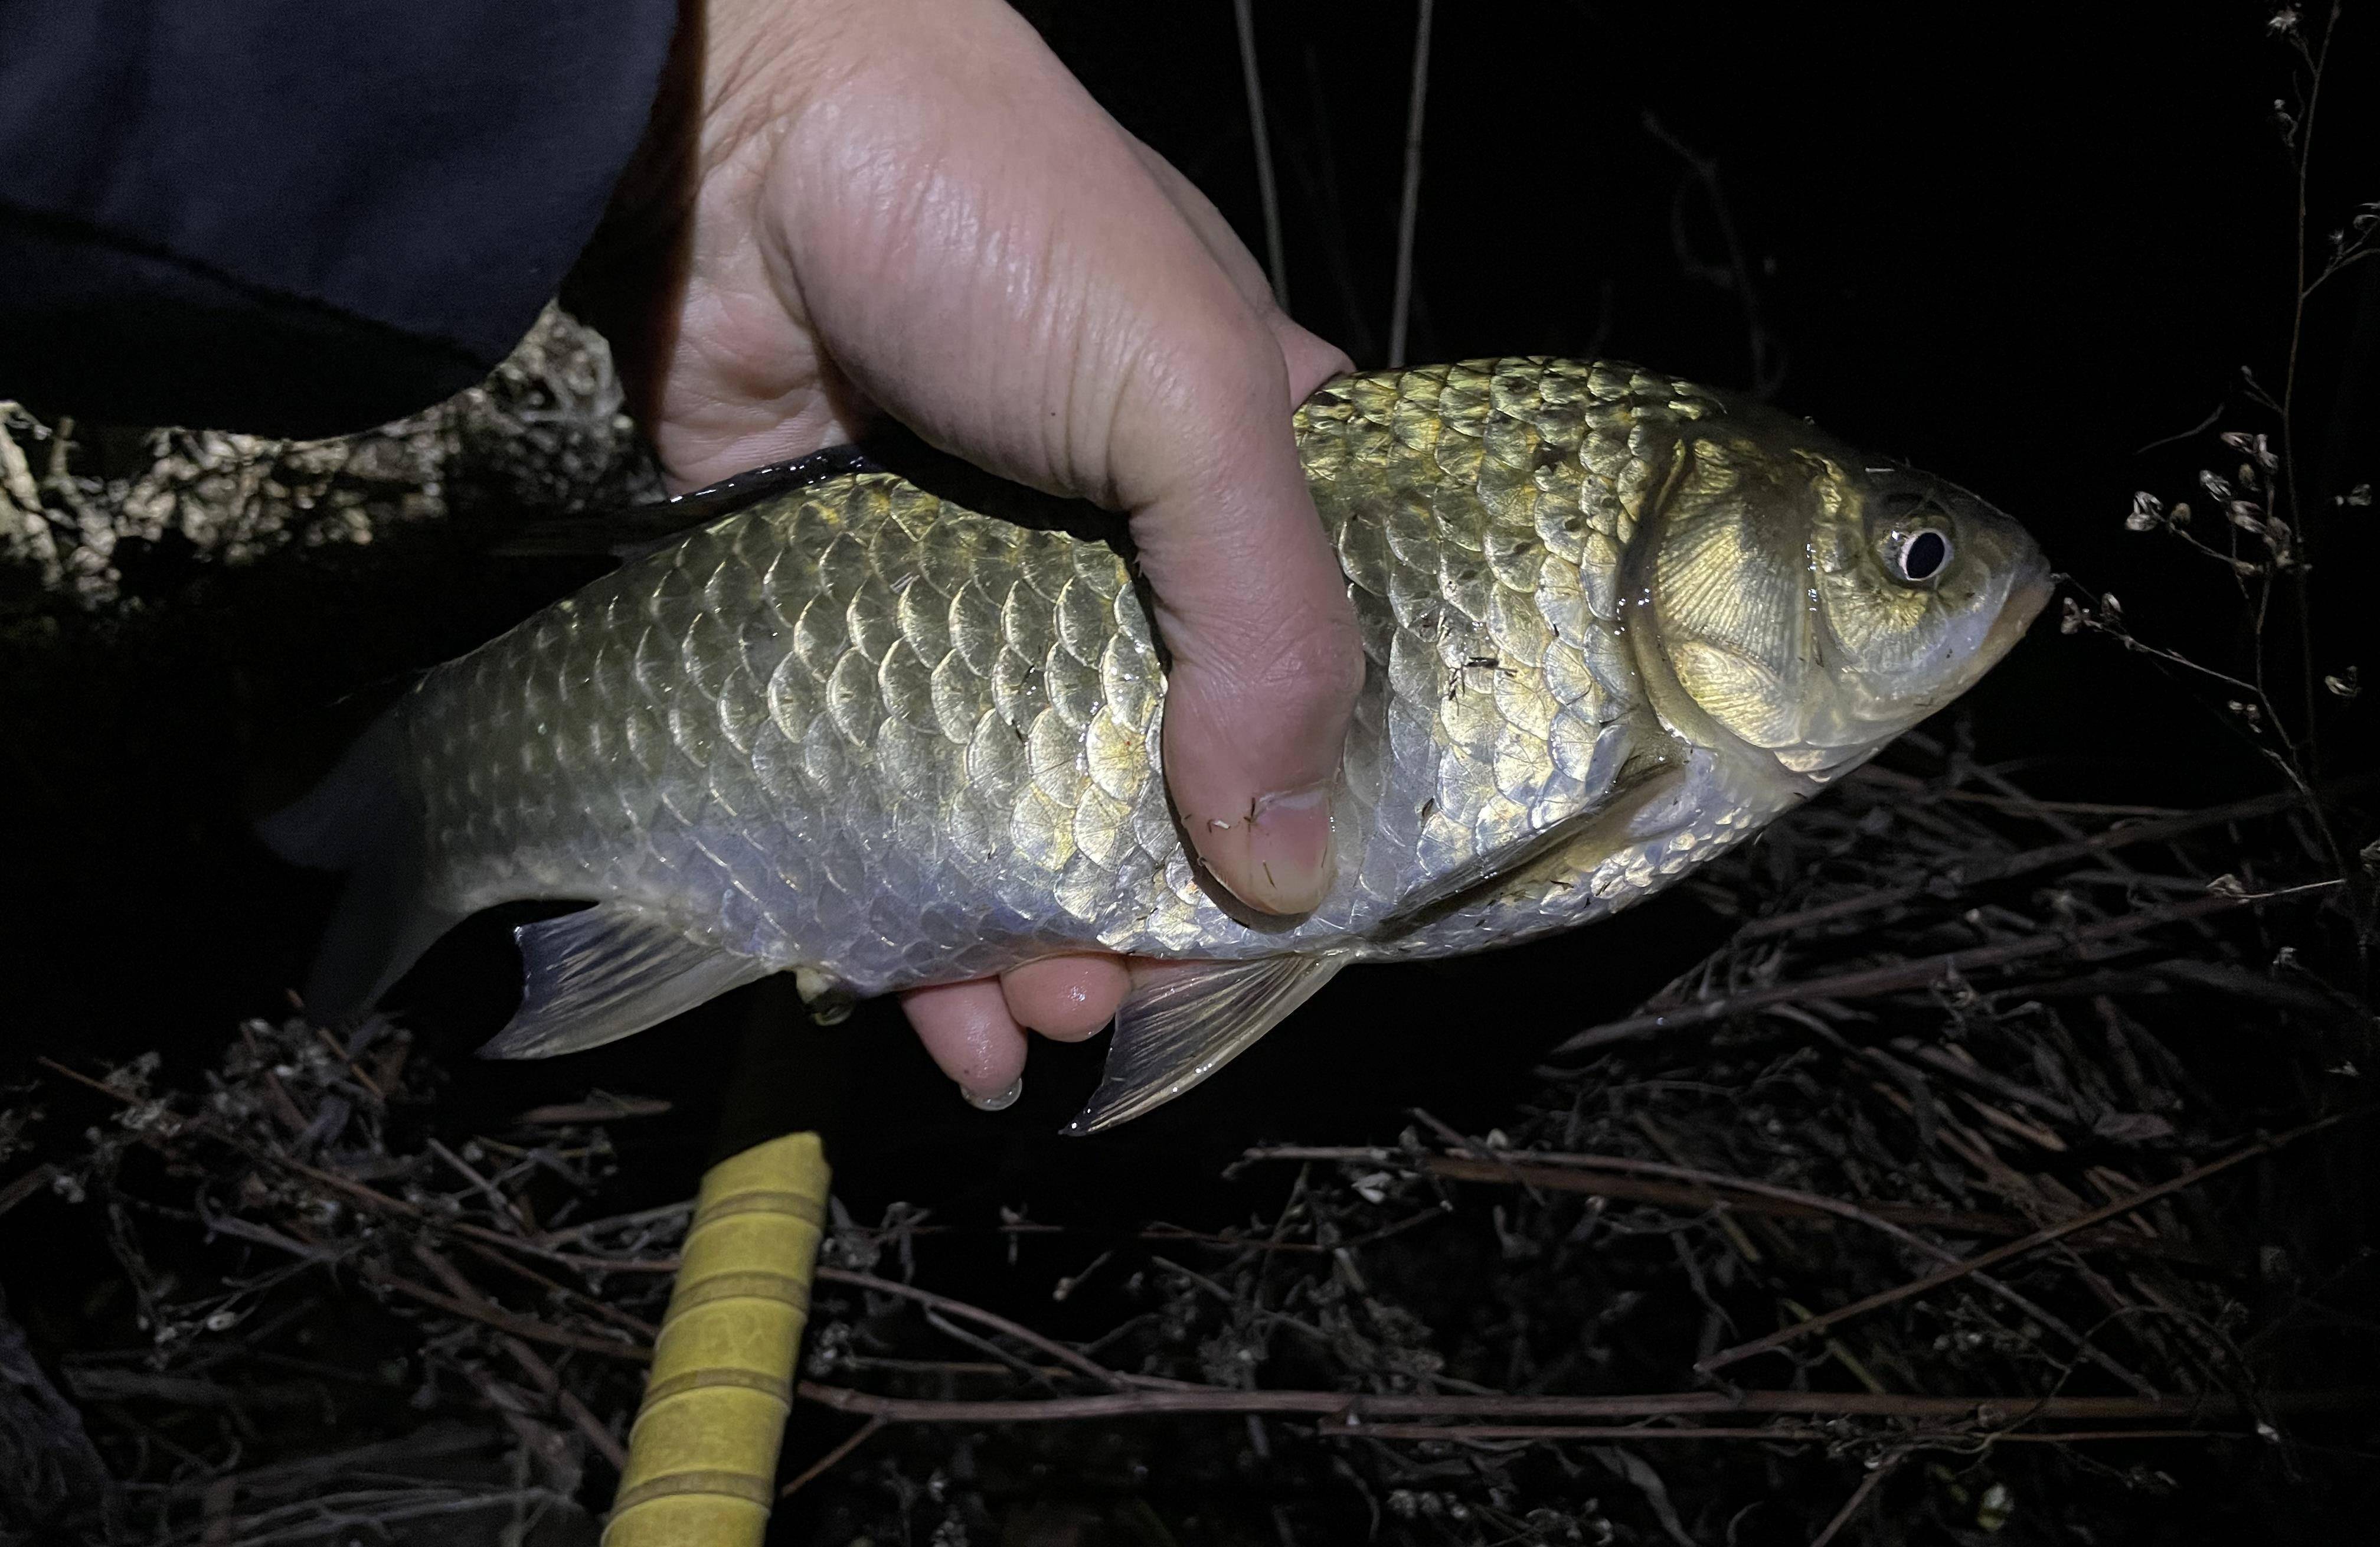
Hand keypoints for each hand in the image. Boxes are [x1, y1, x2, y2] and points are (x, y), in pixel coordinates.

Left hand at [577, 0, 1360, 1105]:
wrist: (728, 129)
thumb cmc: (998, 218)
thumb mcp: (1191, 395)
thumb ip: (1267, 622)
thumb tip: (1288, 865)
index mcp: (1252, 479)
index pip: (1330, 674)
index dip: (1331, 807)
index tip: (1308, 918)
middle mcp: (1123, 556)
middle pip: (1169, 780)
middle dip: (1162, 910)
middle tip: (1141, 996)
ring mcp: (973, 602)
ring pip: (1021, 818)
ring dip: (1038, 946)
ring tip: (1041, 1022)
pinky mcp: (842, 633)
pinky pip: (888, 809)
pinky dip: (912, 923)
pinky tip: (936, 1012)